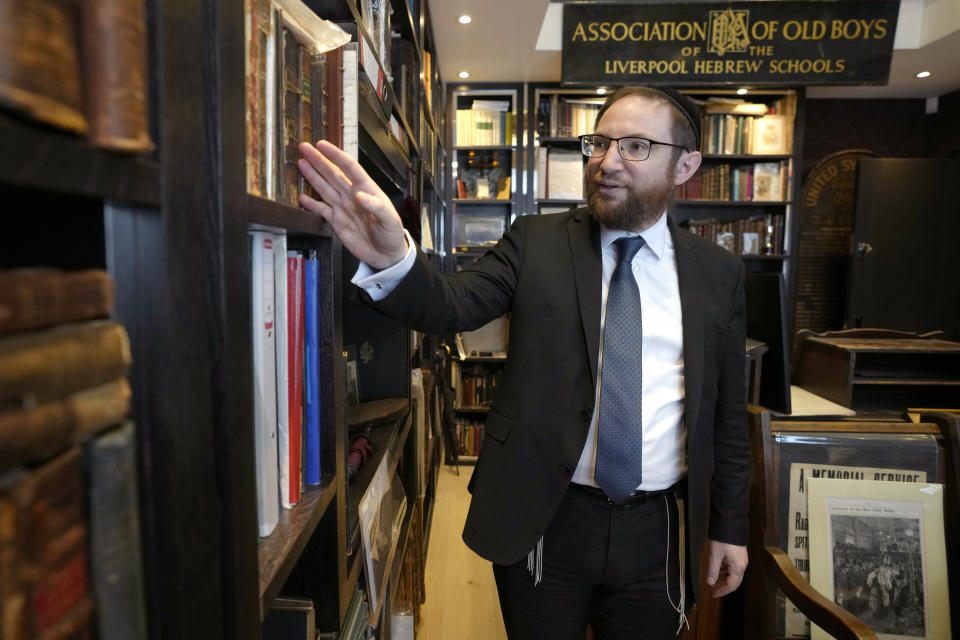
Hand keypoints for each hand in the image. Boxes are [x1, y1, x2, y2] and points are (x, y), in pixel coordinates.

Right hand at [297, 140, 407, 269]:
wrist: (386, 255)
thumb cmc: (392, 234)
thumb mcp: (390, 220)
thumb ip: (376, 207)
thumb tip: (360, 195)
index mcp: (367, 190)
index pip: (349, 168)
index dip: (335, 155)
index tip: (322, 145)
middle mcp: (352, 195)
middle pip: (332, 174)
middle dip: (318, 161)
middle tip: (305, 148)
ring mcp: (343, 207)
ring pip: (324, 188)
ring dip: (313, 176)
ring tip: (302, 164)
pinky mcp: (336, 221)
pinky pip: (321, 210)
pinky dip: (311, 204)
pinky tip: (302, 197)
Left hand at [706, 539, 747, 597]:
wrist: (730, 523)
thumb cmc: (723, 539)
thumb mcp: (715, 556)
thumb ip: (713, 570)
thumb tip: (710, 582)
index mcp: (738, 568)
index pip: (731, 586)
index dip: (722, 591)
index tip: (714, 594)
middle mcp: (742, 565)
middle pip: (734, 581)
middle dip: (724, 587)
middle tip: (714, 590)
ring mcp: (741, 559)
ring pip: (734, 574)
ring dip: (724, 579)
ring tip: (714, 581)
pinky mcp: (739, 554)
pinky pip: (733, 567)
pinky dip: (726, 571)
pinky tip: (718, 570)